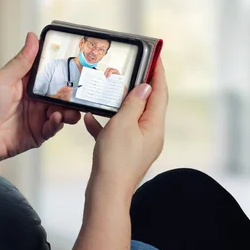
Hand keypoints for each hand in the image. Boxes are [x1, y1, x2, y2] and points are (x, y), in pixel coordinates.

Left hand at [0, 32, 81, 164]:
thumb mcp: (3, 79)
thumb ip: (22, 61)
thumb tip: (32, 37)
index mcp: (26, 83)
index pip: (49, 72)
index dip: (62, 68)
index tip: (76, 62)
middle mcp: (34, 99)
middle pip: (60, 93)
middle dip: (71, 91)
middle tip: (81, 89)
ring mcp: (38, 116)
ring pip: (62, 111)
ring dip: (69, 109)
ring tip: (69, 109)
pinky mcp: (39, 133)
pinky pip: (54, 127)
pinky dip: (58, 123)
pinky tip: (55, 118)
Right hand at [84, 60, 167, 197]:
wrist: (106, 192)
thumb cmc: (116, 159)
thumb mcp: (123, 124)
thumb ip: (134, 103)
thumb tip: (146, 87)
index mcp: (154, 126)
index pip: (160, 93)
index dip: (158, 73)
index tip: (155, 56)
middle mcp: (150, 135)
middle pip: (147, 104)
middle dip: (138, 86)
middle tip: (132, 68)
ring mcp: (137, 145)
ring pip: (129, 118)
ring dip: (118, 104)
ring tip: (108, 90)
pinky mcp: (123, 153)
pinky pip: (115, 133)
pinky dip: (104, 124)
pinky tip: (89, 119)